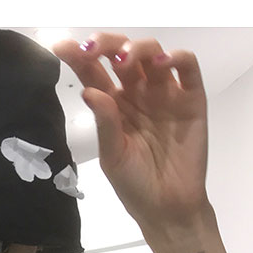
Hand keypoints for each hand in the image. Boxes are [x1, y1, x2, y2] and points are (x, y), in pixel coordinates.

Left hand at [54, 33, 209, 233]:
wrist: (167, 208)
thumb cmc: (135, 184)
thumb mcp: (112, 156)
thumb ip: (105, 123)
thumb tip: (88, 91)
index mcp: (113, 104)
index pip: (94, 72)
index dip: (77, 56)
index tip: (60, 46)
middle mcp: (138, 92)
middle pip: (122, 54)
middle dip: (106, 44)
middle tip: (94, 48)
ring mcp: (165, 93)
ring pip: (153, 53)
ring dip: (138, 47)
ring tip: (125, 59)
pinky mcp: (191, 99)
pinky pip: (188, 68)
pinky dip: (177, 57)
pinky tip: (162, 63)